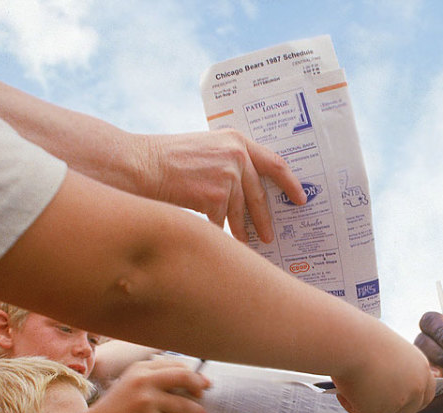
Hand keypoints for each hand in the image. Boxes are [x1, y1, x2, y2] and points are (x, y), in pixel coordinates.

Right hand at [90, 357, 209, 412]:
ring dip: (196, 410)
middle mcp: (144, 380)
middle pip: (183, 377)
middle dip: (199, 385)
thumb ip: (153, 378)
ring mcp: (147, 400)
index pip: (175, 365)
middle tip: (205, 392)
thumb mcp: (130, 382)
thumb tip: (187, 379)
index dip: (191, 372)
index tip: (200, 380)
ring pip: (183, 404)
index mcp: (141, 369)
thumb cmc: (117, 406)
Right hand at [136, 131, 304, 243]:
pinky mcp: (216, 195)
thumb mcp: (206, 150)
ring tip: (246, 242)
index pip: (275, 163)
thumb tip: (249, 188)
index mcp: (237, 140)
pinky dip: (217, 230)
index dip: (290, 183)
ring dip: (243, 230)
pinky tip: (214, 235)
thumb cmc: (168, 160)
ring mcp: (228, 175)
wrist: (141, 165)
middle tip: (272, 235)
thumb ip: (229, 161)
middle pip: (259, 194)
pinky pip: (222, 221)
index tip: (301, 198)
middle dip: (265, 218)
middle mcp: (237, 155)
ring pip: (241, 211)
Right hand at [332, 339, 434, 412]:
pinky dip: (350, 403)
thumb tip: (386, 386)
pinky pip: (360, 411)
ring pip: (381, 411)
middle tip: (375, 404)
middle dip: (394, 412)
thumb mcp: (390, 354)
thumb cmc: (364, 339)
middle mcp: (414, 388)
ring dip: (367, 402)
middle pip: (408, 411)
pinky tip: (342, 388)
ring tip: (350, 382)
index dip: (414, 401)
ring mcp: (397, 401)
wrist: (349, 342)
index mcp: (421, 369)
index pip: (426, 394)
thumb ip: (397, 372)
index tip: (402, 403)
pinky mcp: (376, 410)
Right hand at [414, 312, 442, 379]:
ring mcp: (428, 363)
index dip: (439, 331)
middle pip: (422, 341)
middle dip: (439, 352)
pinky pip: (423, 380)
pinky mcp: (429, 381)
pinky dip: (432, 381)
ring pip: (420, 360)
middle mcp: (431, 343)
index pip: (431, 320)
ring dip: (439, 367)